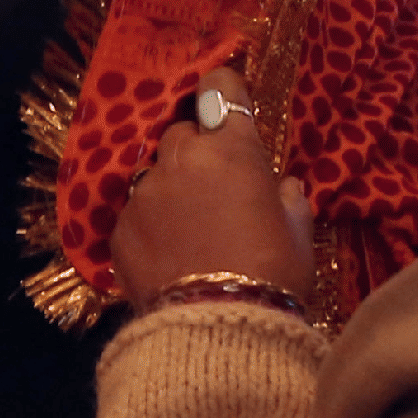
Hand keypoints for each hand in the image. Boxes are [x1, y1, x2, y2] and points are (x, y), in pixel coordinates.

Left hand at [109, 67, 316, 306]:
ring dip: (171, 186)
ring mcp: (145, 192)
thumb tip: (284, 187)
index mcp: (231, 150)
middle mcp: (181, 159)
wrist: (217, 327)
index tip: (224, 101)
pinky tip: (169, 253)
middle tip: (214, 183)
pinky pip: (136, 211)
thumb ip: (289, 201)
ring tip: (189, 224)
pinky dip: (151, 223)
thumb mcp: (297, 234)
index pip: (221, 89)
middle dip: (197, 148)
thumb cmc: (273, 275)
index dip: (222, 91)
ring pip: (155, 172)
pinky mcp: (120, 227)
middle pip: (182, 132)